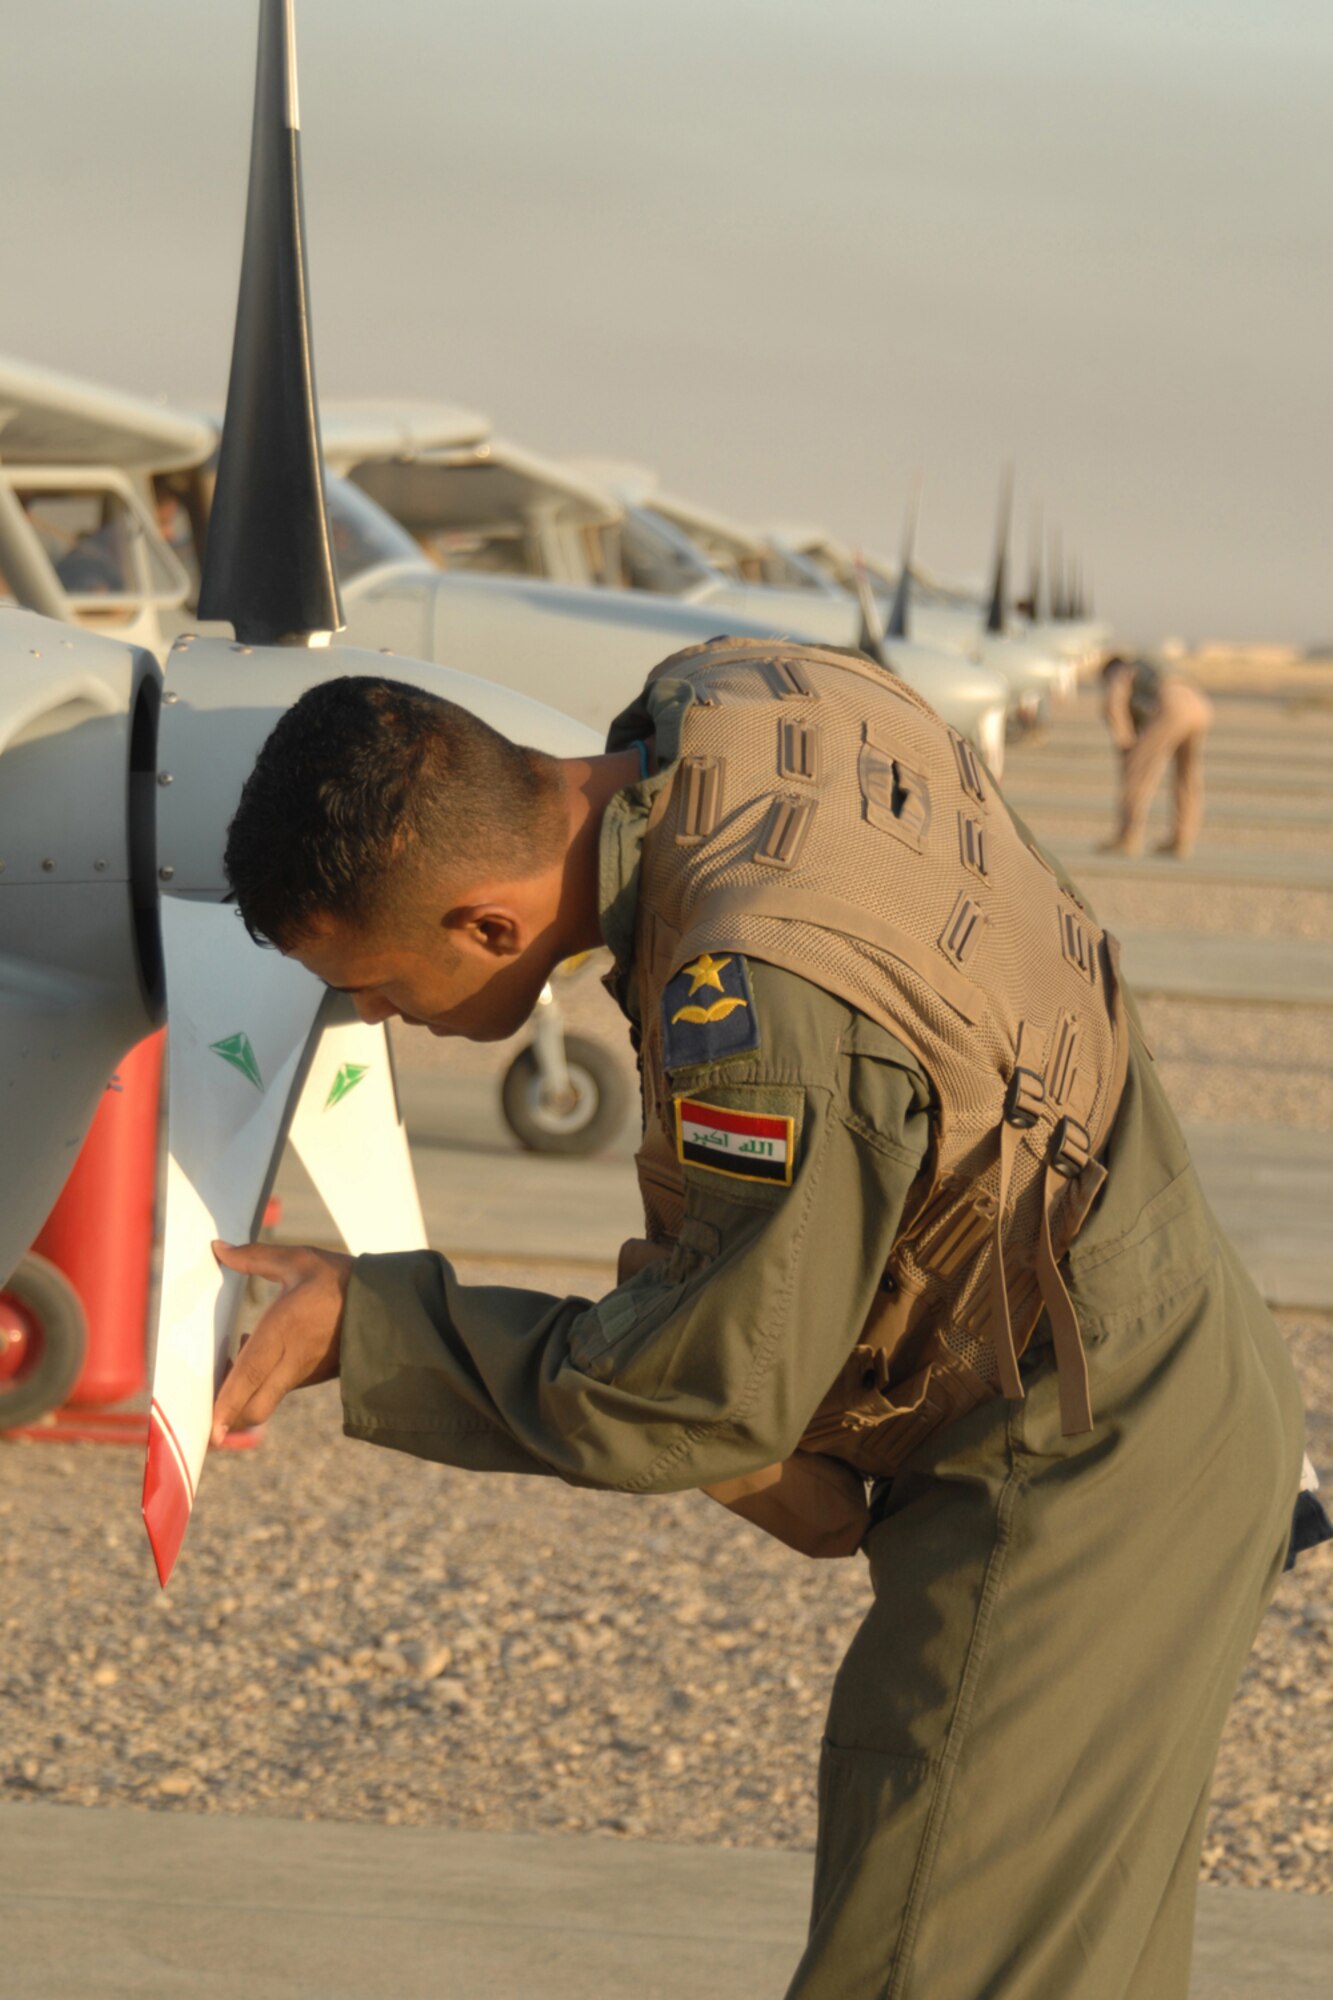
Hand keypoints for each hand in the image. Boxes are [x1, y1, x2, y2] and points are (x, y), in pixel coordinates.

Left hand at [210, 1240, 352, 1444]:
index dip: (228, 1402)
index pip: (250, 1373)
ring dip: (242, 1398)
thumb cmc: (338, 1279)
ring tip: (227, 1370)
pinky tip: (254, 1358)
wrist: (387, 1302)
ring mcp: (305, 1372)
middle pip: (255, 1406)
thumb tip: (219, 1249)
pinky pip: (279, 1388)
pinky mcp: (314, 1376)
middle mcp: (293, 1358)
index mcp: (285, 1328)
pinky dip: (260, 1386)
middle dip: (228, 1420)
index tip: (211, 1430)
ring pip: (265, 1401)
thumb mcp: (298, 1260)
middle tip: (206, 1417)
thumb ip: (254, 1256)